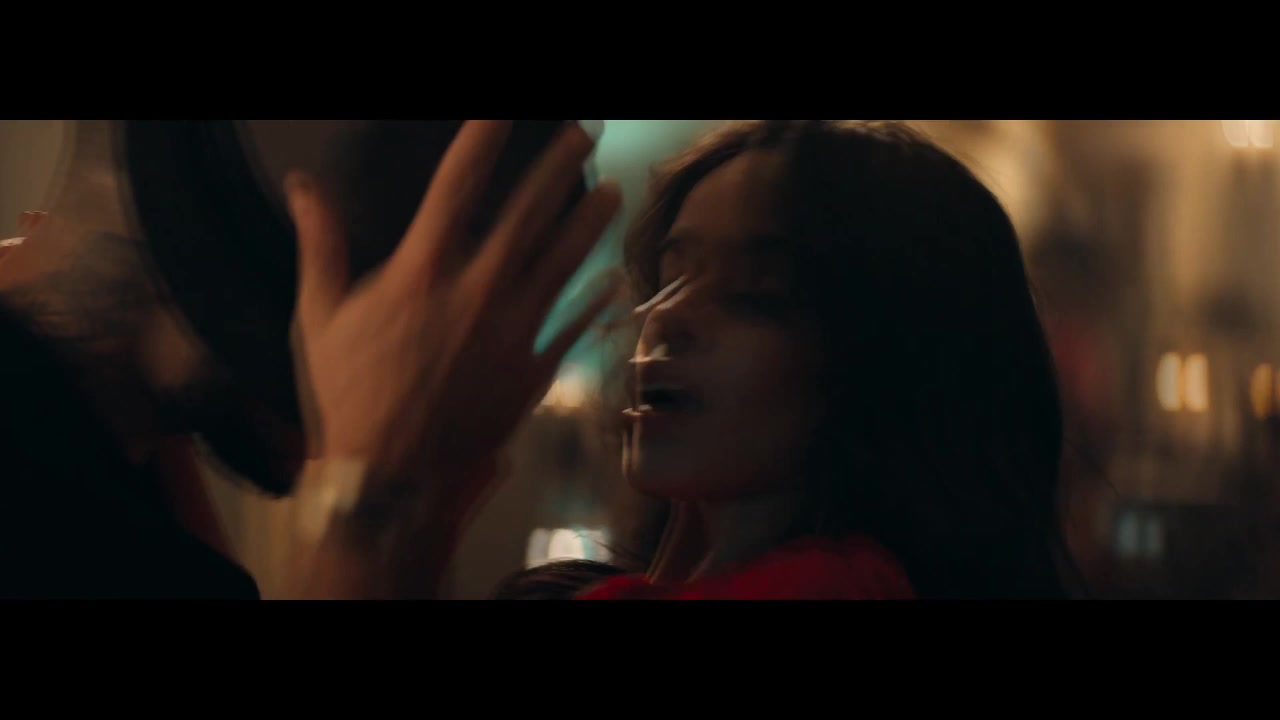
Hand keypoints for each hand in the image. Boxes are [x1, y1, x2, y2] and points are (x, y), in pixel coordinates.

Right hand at [286, 121, 621, 505]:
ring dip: (589, 223)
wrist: (389, 476)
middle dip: (558, 169)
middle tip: (586, 134)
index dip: (483, 138)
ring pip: (562, 263)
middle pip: (528, 215)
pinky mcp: (532, 371)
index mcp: (423, 271)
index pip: (458, 184)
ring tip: (614, 191)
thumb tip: (303, 185)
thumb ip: (320, 244)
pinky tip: (614, 280)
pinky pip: (571, 327)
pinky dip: (595, 302)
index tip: (503, 110)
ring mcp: (512, 332)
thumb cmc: (346, 395)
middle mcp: (477, 291)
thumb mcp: (320, 315)